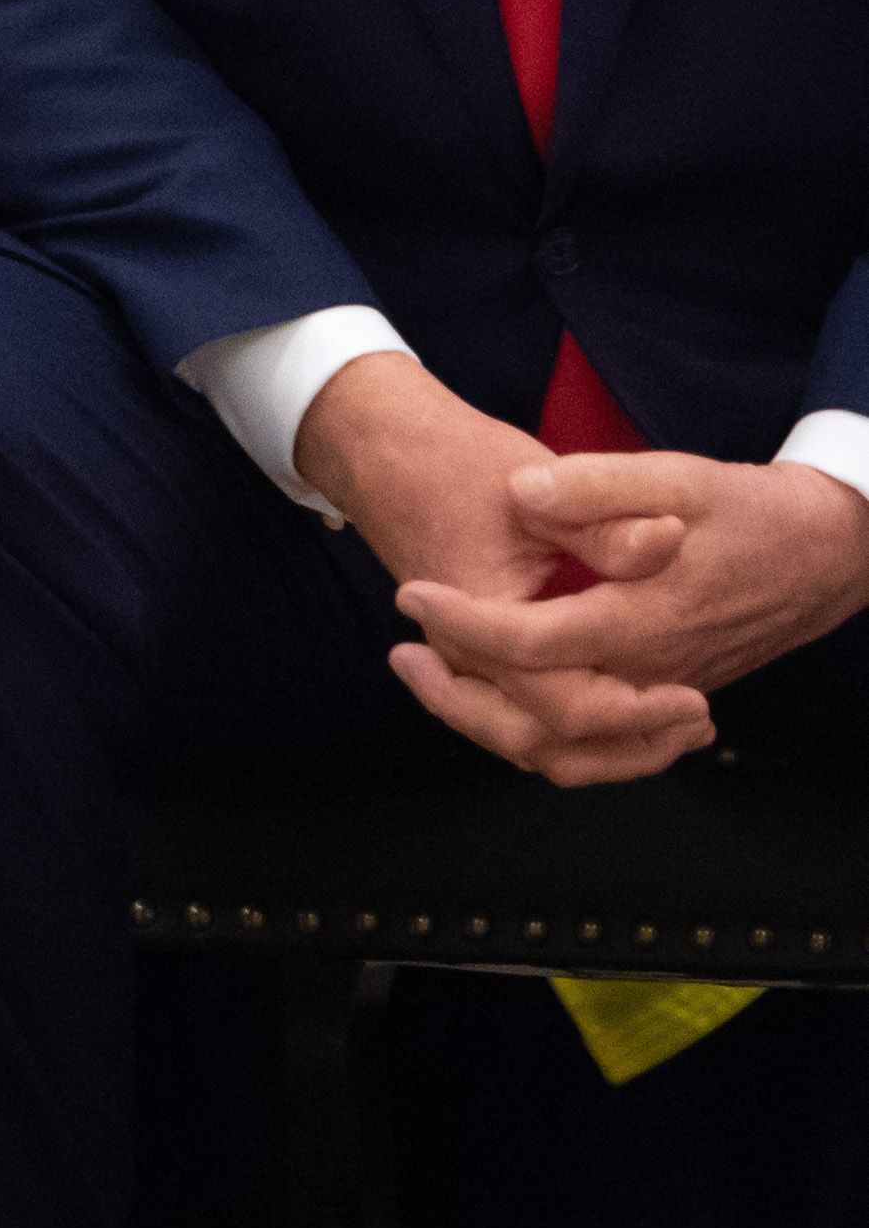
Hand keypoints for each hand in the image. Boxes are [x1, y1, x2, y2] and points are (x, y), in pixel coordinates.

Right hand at [295, 349, 709, 784]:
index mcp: (479, 619)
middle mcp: (463, 655)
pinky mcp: (471, 655)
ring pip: (528, 744)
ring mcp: (463, 659)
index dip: (634, 711)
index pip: (559, 704)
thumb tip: (667, 538)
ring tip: (675, 734)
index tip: (697, 700)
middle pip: (541, 743)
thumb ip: (602, 522)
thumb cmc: (453, 462)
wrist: (383, 453)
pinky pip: (519, 720)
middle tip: (697, 720)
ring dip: (603, 751)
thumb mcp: (533, 481)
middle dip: (625, 748)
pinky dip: (574, 733)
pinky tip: (629, 718)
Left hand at [397, 451, 868, 774]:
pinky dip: (537, 738)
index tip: (411, 595)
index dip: (462, 623)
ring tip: (430, 675)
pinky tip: (492, 697)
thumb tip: (523, 491)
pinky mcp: (661, 700)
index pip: (532, 645)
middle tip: (403, 650)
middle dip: (458, 697)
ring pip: (566, 751)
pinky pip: (593, 748)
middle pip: (540, 724)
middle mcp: (649, 674)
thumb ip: (597, 487)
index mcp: (642, 621)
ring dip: (488, 725)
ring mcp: (658, 696)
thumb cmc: (749, 510)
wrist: (825, 551)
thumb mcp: (678, 476)